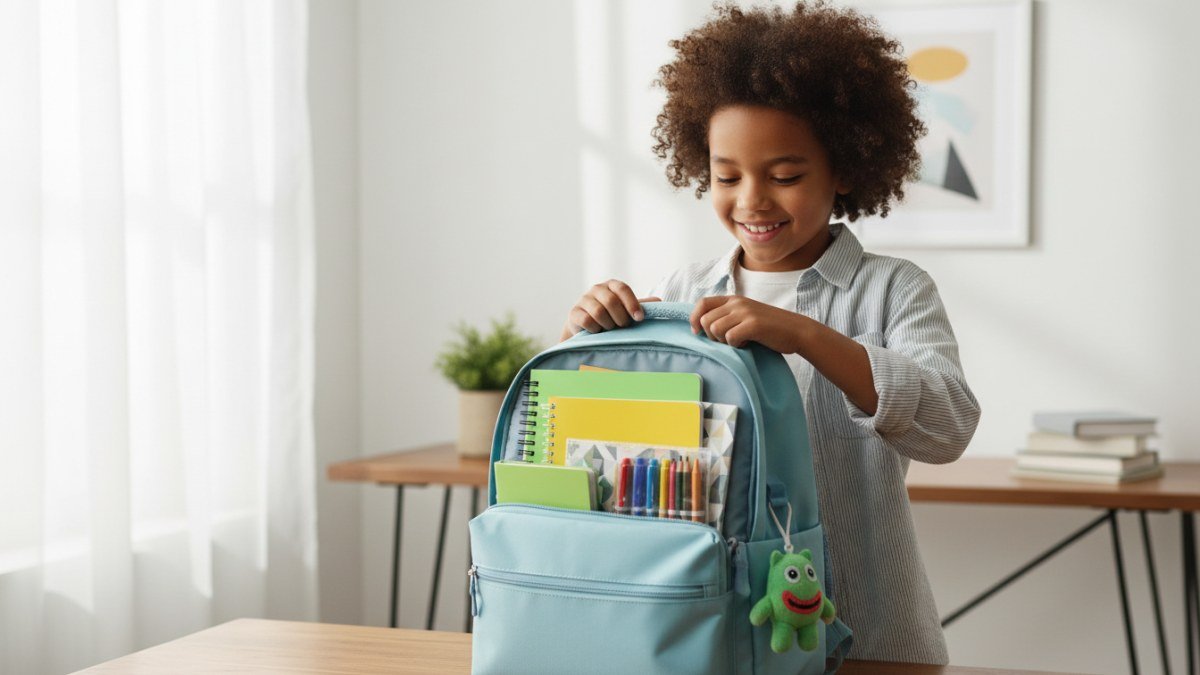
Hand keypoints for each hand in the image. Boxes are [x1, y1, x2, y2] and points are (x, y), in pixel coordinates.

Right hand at [560, 279, 660, 341]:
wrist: (587, 326)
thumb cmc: (612, 316)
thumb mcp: (627, 309)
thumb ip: (642, 305)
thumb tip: (660, 302)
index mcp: (612, 285)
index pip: (623, 289)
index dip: (632, 303)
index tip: (639, 318)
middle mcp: (597, 289)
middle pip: (611, 301)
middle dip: (620, 318)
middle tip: (623, 327)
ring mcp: (584, 299)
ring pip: (598, 312)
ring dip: (608, 325)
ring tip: (610, 329)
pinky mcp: (574, 312)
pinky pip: (586, 321)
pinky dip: (595, 329)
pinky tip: (597, 331)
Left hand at [689, 295, 807, 352]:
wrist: (796, 331)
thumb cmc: (769, 328)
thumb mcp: (745, 315)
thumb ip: (727, 316)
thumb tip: (701, 327)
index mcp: (733, 299)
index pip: (702, 303)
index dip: (694, 319)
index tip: (698, 333)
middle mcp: (737, 303)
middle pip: (705, 320)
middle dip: (712, 336)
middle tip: (727, 340)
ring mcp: (745, 312)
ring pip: (715, 329)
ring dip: (724, 341)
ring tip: (739, 341)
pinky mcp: (753, 324)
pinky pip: (730, 338)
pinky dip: (736, 345)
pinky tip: (747, 343)